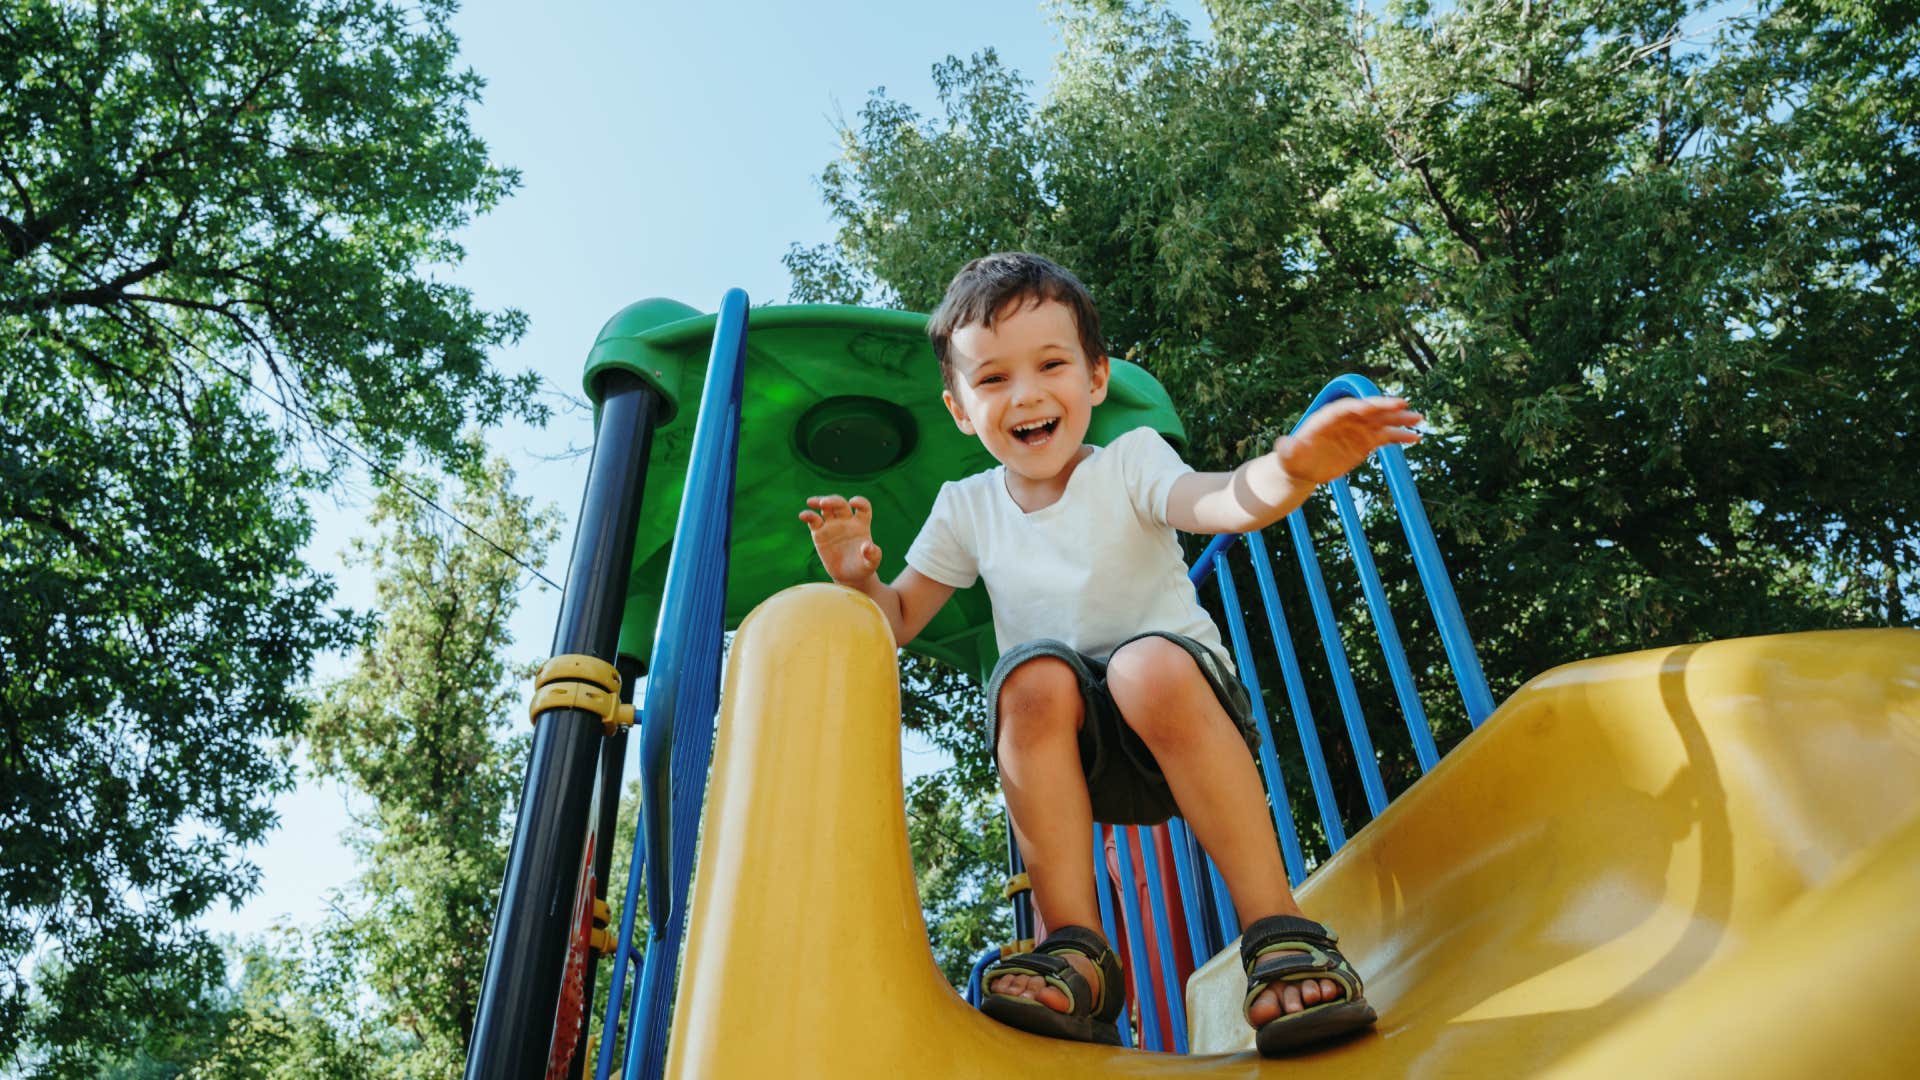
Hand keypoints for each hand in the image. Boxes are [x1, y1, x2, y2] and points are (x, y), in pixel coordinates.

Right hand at [797, 494, 883, 585]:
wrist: (849, 577)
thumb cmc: (863, 567)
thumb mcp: (871, 563)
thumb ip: (873, 554)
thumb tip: (868, 546)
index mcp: (861, 524)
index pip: (863, 507)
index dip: (860, 502)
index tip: (853, 502)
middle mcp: (846, 521)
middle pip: (840, 504)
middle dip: (832, 500)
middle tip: (824, 503)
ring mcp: (832, 526)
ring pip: (826, 508)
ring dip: (819, 501)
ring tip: (811, 502)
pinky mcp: (820, 533)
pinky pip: (813, 521)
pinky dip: (808, 516)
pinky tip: (803, 515)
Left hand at [1274, 396, 1422, 485]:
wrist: (1304, 466)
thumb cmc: (1293, 459)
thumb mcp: (1287, 455)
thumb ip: (1286, 448)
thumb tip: (1281, 445)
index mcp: (1327, 418)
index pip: (1346, 408)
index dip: (1360, 406)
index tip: (1374, 406)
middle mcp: (1345, 420)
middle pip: (1367, 410)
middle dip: (1384, 407)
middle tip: (1403, 405)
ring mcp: (1357, 430)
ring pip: (1381, 422)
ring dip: (1399, 420)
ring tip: (1418, 419)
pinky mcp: (1366, 442)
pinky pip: (1386, 437)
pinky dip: (1400, 437)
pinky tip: (1415, 438)